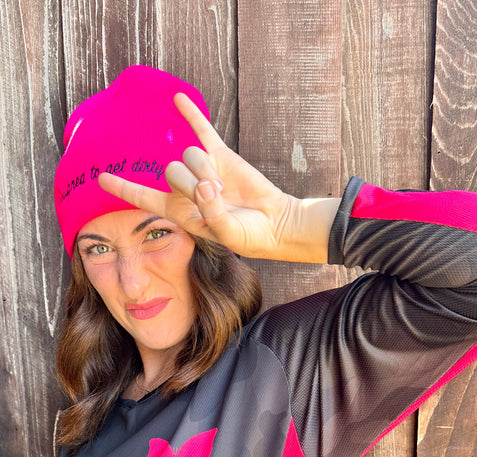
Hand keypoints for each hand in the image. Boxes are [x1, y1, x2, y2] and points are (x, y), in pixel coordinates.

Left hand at [99, 94, 300, 259]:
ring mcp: (202, 168)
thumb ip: (212, 212)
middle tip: (215, 198)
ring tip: (225, 188)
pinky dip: (190, 113)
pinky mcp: (220, 155)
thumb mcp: (227, 233)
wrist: (274, 222)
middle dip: (191, 184)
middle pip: (170, 172)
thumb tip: (207, 184)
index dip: (123, 188)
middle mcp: (186, 188)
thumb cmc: (248, 235)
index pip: (143, 197)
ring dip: (206, 170)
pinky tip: (177, 98)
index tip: (100, 178)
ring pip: (188, 155)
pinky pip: (201, 129)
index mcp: (180, 211)